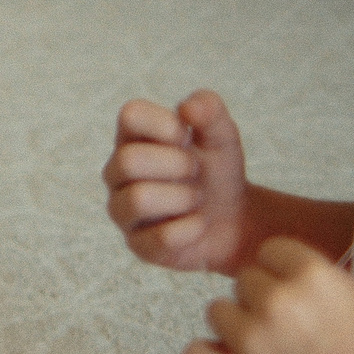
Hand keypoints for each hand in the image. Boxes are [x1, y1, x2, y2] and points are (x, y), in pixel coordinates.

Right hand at [104, 90, 250, 272]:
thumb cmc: (218, 171)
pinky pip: (161, 237)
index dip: (164, 124)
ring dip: (182, 197)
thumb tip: (187, 108)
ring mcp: (123, 210)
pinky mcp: (137, 245)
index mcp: (132, 138)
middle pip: (128, 160)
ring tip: (197, 199)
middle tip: (197, 171)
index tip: (186, 136)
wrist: (235, 220)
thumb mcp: (222, 136)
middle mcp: (118, 172)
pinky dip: (191, 228)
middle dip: (177, 165)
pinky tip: (198, 224)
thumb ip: (210, 110)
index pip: (129, 115)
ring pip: (137, 199)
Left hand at [181, 237, 353, 353]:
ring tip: (261, 353)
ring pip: (216, 312)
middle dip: (260, 303)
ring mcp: (251, 343)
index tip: (291, 295)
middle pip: (243, 282)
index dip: (280, 274)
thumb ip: (324, 282)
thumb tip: (293, 274)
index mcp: (312, 277)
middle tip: (283, 333)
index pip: (270, 252)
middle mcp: (276, 302)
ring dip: (234, 329)